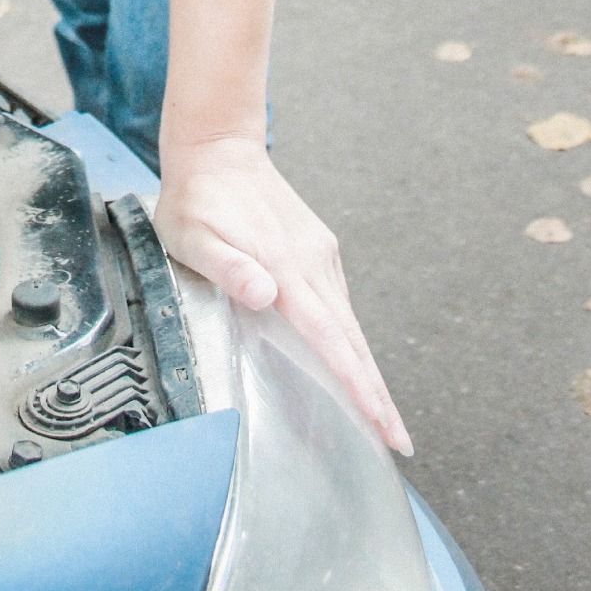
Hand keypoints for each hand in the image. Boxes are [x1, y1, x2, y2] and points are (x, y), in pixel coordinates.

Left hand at [154, 136, 412, 455]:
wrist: (217, 149)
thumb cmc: (196, 198)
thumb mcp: (191, 236)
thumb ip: (227, 268)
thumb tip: (265, 295)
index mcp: (285, 268)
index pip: (331, 339)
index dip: (356, 384)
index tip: (381, 422)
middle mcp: (313, 265)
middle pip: (354, 341)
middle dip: (377, 394)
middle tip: (399, 441)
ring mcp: (320, 256)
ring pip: (351, 325)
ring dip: (366, 371)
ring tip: (380, 416)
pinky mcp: (318, 250)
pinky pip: (340, 305)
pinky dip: (351, 341)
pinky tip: (350, 362)